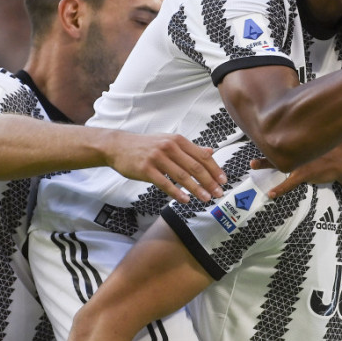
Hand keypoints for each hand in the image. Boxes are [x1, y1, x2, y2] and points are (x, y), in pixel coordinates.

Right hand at [104, 131, 226, 203]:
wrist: (118, 146)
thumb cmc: (146, 145)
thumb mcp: (169, 141)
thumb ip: (190, 148)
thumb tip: (211, 151)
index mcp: (178, 140)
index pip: (202, 155)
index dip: (215, 169)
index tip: (223, 180)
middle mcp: (170, 147)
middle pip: (195, 166)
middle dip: (210, 181)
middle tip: (219, 193)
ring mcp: (158, 158)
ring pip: (182, 176)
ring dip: (197, 189)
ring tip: (206, 198)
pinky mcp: (146, 169)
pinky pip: (165, 183)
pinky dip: (177, 193)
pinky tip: (186, 200)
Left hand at [250, 142, 341, 197]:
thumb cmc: (333, 150)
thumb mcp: (319, 140)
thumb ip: (308, 138)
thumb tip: (299, 135)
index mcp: (301, 140)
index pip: (282, 136)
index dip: (270, 135)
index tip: (259, 131)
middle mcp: (298, 148)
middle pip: (276, 146)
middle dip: (263, 145)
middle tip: (250, 147)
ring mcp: (300, 161)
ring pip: (279, 162)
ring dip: (265, 164)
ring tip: (253, 165)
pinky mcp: (304, 173)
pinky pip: (289, 182)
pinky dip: (280, 189)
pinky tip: (271, 194)